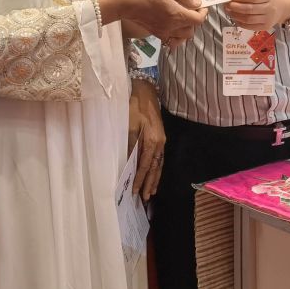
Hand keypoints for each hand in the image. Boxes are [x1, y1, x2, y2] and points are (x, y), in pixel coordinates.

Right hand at [108, 0, 204, 44]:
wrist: (125, 3)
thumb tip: (197, 3)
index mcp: (176, 14)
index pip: (198, 20)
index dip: (203, 12)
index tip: (201, 5)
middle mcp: (172, 27)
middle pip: (192, 29)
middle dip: (195, 20)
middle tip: (192, 9)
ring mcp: (164, 32)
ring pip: (184, 36)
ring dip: (187, 27)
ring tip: (183, 16)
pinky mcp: (157, 34)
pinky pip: (173, 40)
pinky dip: (177, 35)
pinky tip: (174, 25)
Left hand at [129, 79, 166, 201]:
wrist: (145, 90)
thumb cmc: (134, 104)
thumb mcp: (129, 122)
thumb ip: (130, 143)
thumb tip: (128, 161)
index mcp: (153, 140)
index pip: (145, 165)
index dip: (140, 178)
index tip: (135, 191)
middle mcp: (160, 142)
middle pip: (155, 167)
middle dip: (150, 183)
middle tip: (146, 198)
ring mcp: (161, 140)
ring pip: (159, 164)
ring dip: (155, 178)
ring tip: (152, 192)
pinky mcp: (160, 137)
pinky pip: (159, 158)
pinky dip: (156, 169)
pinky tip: (154, 174)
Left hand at [225, 0, 289, 32]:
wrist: (284, 7)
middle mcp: (269, 8)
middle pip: (250, 9)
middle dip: (236, 7)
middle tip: (227, 5)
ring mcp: (268, 19)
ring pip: (248, 19)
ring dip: (236, 16)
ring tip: (229, 12)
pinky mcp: (265, 27)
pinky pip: (250, 27)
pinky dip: (240, 23)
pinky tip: (235, 18)